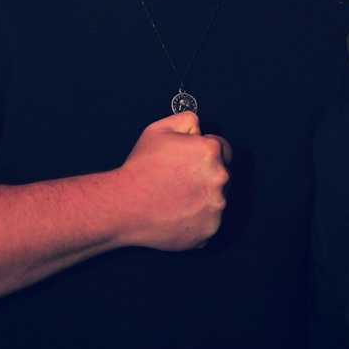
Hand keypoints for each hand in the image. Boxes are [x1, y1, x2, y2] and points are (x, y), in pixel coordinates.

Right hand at [119, 111, 230, 250]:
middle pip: (222, 174)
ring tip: (175, 198)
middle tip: (180, 181)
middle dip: (205, 176)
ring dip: (203, 198)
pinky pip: (210, 221)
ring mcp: (217, 205)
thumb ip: (186, 121)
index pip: (224, 149)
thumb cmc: (139, 169)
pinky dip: (198, 219)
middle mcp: (220, 177)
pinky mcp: (210, 228)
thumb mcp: (158, 129)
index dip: (207, 153)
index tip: (194, 161)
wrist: (124, 205)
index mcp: (210, 151)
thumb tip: (199, 128)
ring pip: (217, 199)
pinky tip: (177, 213)